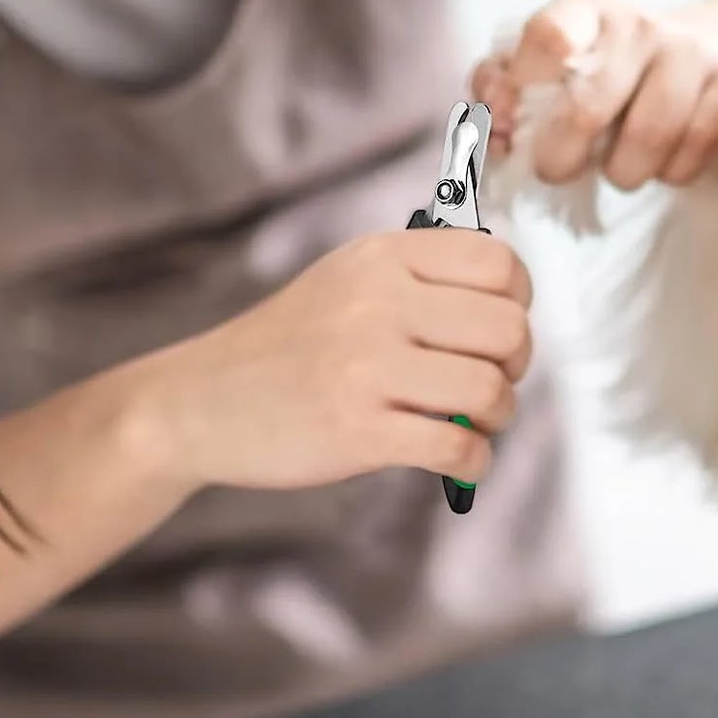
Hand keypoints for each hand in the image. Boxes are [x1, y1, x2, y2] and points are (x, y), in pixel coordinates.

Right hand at [154, 230, 532, 492]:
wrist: (199, 403)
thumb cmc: (292, 343)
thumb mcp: (349, 278)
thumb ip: (423, 277)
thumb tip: (510, 304)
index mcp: (384, 257)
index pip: (499, 263)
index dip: (518, 301)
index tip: (497, 328)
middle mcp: (378, 302)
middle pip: (507, 328)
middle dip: (516, 365)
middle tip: (491, 381)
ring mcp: (366, 366)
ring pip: (489, 389)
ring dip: (498, 416)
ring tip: (474, 422)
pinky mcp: (358, 430)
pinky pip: (457, 447)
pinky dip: (474, 460)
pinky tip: (459, 458)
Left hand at [472, 0, 717, 190]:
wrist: (706, 66)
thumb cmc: (609, 79)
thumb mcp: (550, 75)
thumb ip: (502, 93)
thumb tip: (493, 129)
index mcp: (587, 12)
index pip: (548, 35)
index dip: (523, 85)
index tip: (512, 118)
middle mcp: (643, 26)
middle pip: (588, 107)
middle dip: (561, 157)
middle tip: (557, 168)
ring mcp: (696, 56)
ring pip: (646, 139)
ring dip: (622, 172)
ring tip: (620, 164)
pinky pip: (688, 158)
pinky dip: (669, 175)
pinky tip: (666, 158)